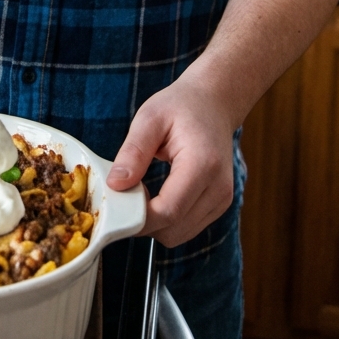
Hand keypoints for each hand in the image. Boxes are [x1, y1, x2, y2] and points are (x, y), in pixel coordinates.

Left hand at [106, 73, 234, 247]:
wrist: (214, 103)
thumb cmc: (182, 106)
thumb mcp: (150, 118)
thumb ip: (133, 152)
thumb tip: (115, 185)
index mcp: (202, 164)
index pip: (168, 211)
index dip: (137, 216)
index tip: (117, 201)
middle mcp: (218, 188)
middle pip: (174, 230)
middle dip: (143, 222)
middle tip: (125, 195)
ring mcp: (222, 200)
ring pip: (180, 235)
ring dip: (155, 224)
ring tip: (141, 193)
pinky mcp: (219, 205)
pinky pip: (187, 228)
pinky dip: (167, 220)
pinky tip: (157, 196)